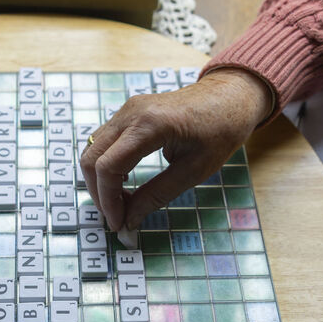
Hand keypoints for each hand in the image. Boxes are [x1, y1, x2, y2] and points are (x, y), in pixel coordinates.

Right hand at [80, 68, 272, 230]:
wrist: (230, 97)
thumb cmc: (220, 131)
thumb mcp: (193, 171)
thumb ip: (156, 196)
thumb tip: (130, 220)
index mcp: (149, 125)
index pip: (108, 167)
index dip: (108, 200)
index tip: (120, 224)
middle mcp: (131, 113)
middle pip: (92, 158)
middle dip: (98, 193)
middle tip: (117, 217)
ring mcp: (127, 109)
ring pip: (94, 149)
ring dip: (100, 180)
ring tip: (122, 203)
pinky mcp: (129, 112)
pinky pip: (104, 141)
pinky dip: (106, 165)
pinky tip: (124, 183)